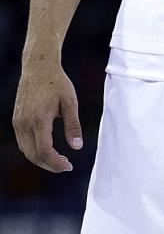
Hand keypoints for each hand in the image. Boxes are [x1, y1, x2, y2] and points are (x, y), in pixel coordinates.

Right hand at [12, 57, 81, 171]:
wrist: (38, 67)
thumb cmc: (57, 83)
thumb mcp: (70, 103)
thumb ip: (73, 126)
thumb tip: (77, 147)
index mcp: (39, 120)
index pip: (44, 151)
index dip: (56, 163)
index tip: (69, 166)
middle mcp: (24, 123)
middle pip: (33, 155)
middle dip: (49, 165)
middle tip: (66, 166)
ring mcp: (17, 122)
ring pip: (26, 150)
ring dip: (40, 159)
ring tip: (59, 160)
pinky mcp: (16, 120)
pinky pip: (22, 142)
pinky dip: (33, 150)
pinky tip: (47, 149)